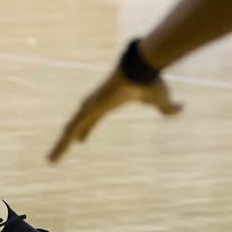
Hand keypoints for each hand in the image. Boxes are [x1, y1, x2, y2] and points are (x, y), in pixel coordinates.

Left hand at [47, 69, 182, 162]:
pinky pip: (71, 129)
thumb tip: (180, 108)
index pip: (91, 120)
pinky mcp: (87, 109)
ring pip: (70, 129)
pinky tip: (56, 154)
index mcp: (105, 103)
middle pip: (76, 125)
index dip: (86, 130)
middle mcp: (93, 104)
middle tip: (59, 152)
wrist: (142, 70)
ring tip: (51, 160)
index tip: (81, 141)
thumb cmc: (150, 82)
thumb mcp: (160, 100)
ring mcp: (88, 106)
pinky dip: (63, 142)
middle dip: (68, 140)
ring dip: (60, 145)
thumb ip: (167, 107)